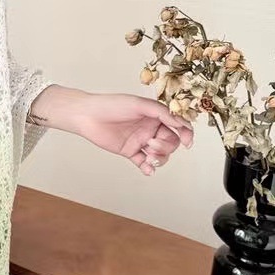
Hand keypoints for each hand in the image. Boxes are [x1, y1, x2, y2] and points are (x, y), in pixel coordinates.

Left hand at [72, 92, 194, 175]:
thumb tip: (181, 123)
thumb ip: (162, 113)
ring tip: (149, 156)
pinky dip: (149, 168)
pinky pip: (143, 163)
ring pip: (160, 154)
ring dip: (160, 158)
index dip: (186, 134)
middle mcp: (150, 128)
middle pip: (171, 143)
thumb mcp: (139, 104)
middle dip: (166, 146)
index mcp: (155, 116)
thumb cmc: (111, 105)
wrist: (87, 116)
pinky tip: (148, 170)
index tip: (187, 142)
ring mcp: (140, 141)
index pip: (177, 126)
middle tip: (151, 143)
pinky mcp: (129, 151)